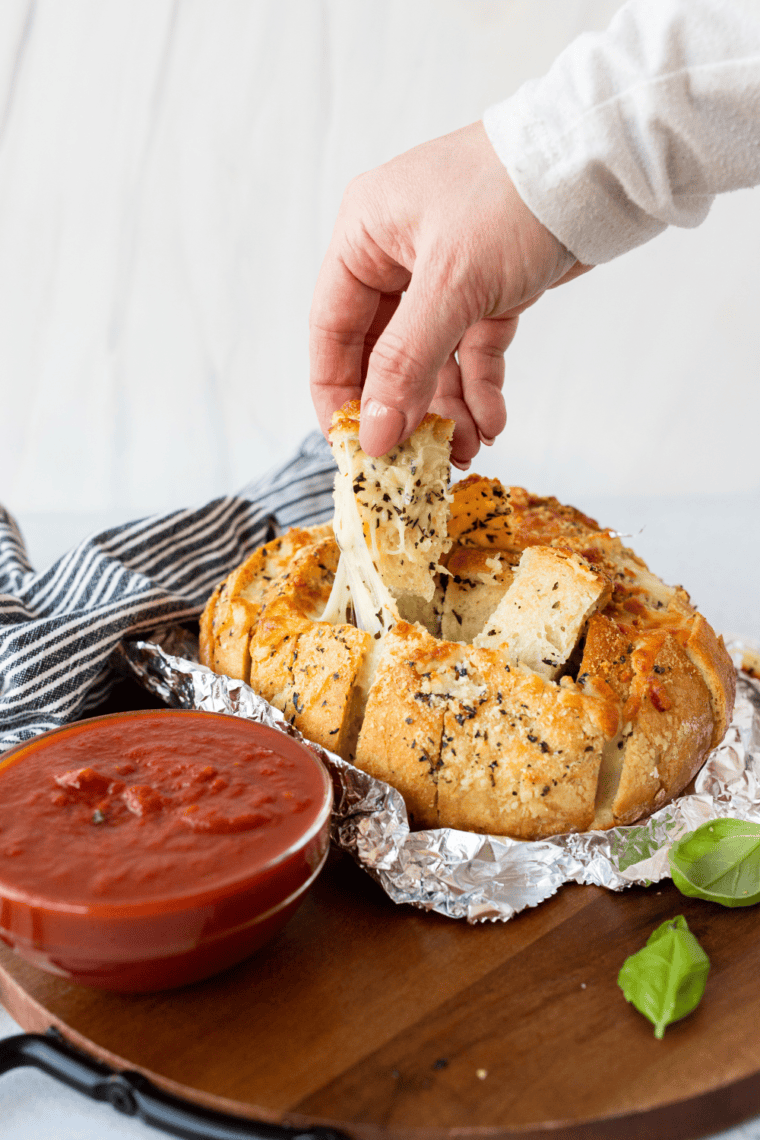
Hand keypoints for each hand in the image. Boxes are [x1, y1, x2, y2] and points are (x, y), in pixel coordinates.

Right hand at [309, 121, 589, 466]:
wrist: (604, 163)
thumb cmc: (515, 196)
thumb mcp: (450, 284)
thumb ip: (405, 364)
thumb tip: (373, 434)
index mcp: (365, 236)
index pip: (332, 329)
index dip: (339, 393)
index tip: (353, 445)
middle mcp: (398, 253)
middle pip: (383, 352)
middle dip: (404, 408)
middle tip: (416, 459)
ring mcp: (446, 272)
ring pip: (432, 358)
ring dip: (448, 407)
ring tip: (467, 450)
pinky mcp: (491, 287)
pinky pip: (474, 350)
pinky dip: (482, 387)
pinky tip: (492, 422)